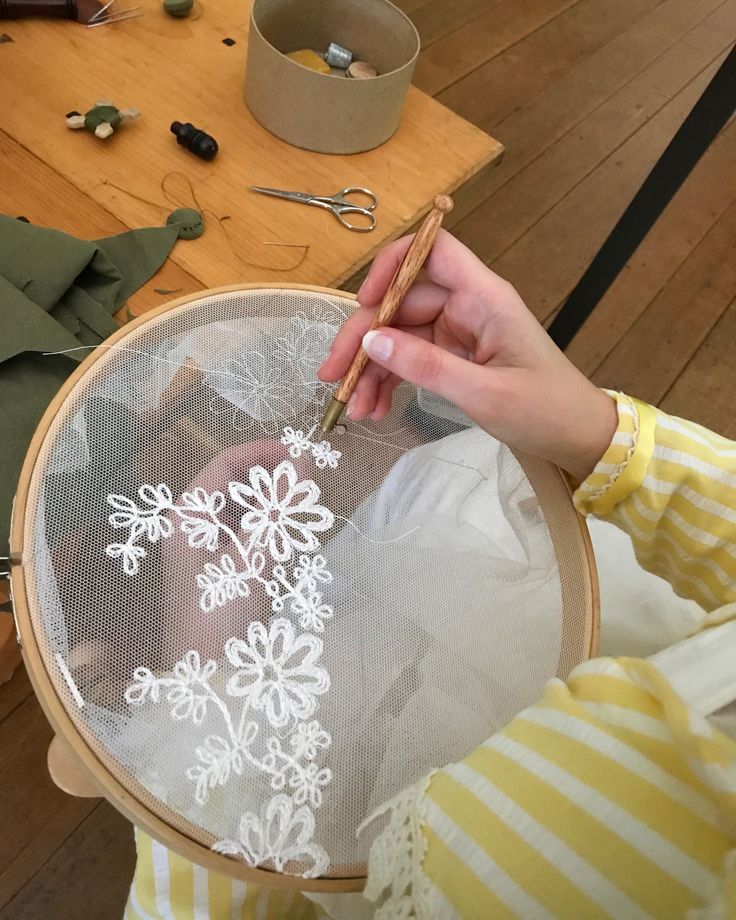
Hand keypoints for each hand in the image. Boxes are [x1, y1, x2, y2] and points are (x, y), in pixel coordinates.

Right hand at [318, 231, 616, 482]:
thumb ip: (427, 366)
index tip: (364, 302)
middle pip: (401, 303)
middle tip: (332, 377)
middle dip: (364, 338)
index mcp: (483, 298)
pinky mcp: (454, 358)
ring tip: (352, 408)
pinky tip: (373, 409)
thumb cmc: (544, 410)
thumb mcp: (484, 393)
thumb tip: (372, 342)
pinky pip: (410, 360)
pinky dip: (389, 382)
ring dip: (371, 369)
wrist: (577, 438)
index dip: (393, 264)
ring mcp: (458, 333)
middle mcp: (466, 307)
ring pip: (399, 337)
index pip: (432, 251)